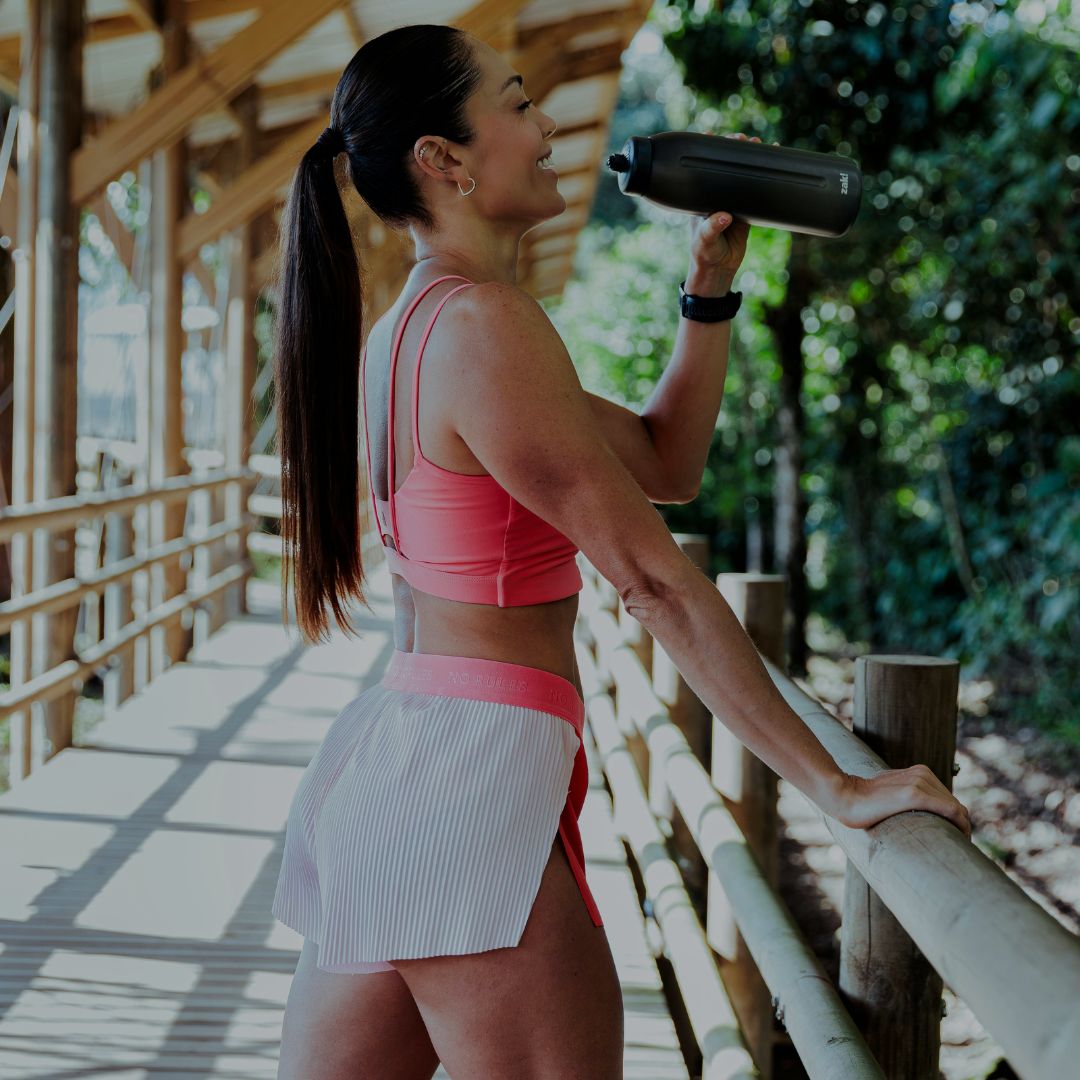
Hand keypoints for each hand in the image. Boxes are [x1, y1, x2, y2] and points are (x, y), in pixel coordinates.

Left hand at [688, 132, 776, 273]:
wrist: (718, 269)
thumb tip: (723, 216)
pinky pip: (756, 189)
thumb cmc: (704, 254)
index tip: (714, 134)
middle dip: (734, 148)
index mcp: (701, 198)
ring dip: (750, 158)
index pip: (703, 168)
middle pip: (725, 165)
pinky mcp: (747, 210)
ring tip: (758, 143)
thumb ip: (711, 228)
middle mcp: (716, 195)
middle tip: (742, 138)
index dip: (708, 150)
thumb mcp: (705, 241)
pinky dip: (765, 176)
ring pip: (742, 173)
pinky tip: (775, 162)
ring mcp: (732, 200)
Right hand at [829, 764, 972, 838]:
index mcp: (917, 772)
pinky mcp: (915, 794)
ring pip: (957, 808)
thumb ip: (904, 797)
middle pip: (955, 803)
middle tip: (962, 846)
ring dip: (964, 827)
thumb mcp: (890, 794)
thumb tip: (910, 816)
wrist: (844, 796)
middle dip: (962, 824)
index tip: (955, 836)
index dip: (956, 818)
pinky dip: (961, 825)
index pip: (947, 797)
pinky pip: (951, 810)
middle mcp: (921, 774)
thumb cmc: (862, 802)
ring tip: (961, 846)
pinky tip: (962, 838)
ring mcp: (918, 783)